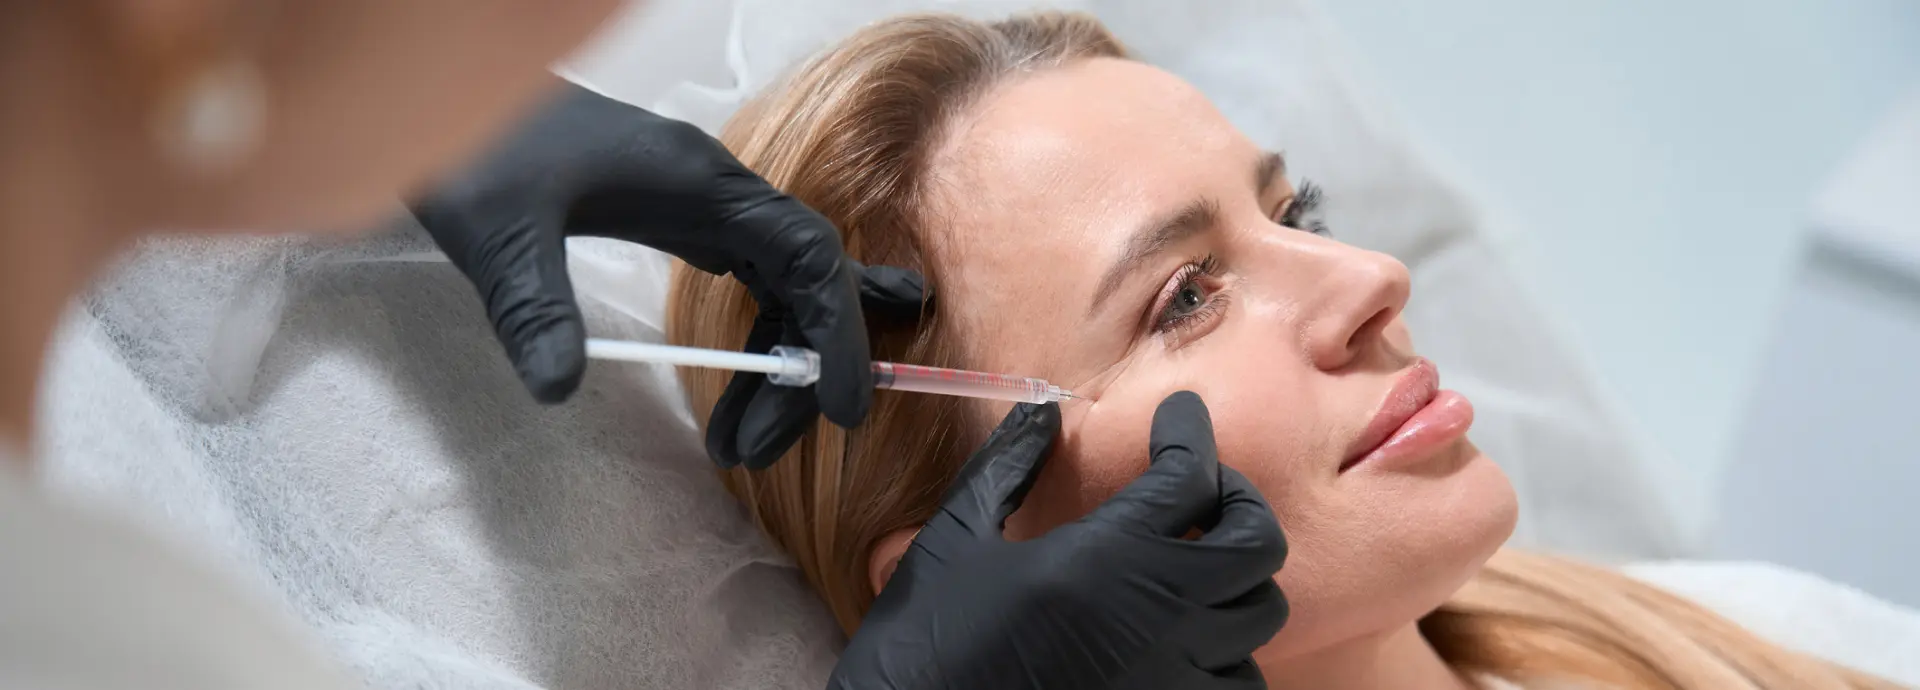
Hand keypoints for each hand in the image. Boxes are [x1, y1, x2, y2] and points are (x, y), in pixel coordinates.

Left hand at [407, 83, 922, 468]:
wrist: (448, 97)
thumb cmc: (473, 147)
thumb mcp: (495, 230)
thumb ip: (532, 307)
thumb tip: (559, 389)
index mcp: (698, 182)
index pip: (808, 256)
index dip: (836, 331)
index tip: (838, 407)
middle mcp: (716, 190)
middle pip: (804, 281)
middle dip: (797, 370)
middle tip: (753, 449)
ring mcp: (700, 202)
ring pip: (779, 286)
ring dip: (774, 364)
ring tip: (737, 441)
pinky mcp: (677, 216)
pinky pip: (749, 279)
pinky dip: (755, 337)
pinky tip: (738, 379)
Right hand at [830, 391, 1288, 689]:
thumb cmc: (922, 646)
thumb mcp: (953, 542)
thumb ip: (1007, 468)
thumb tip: (1045, 413)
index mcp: (1103, 559)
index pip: (1190, 475)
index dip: (1190, 432)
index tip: (1180, 416)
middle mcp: (1158, 618)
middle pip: (1256, 543)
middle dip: (1238, 503)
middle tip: (1201, 491)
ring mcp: (1173, 679)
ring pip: (1259, 617)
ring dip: (1233, 583)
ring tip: (1192, 567)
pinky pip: (1239, 684)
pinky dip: (1227, 654)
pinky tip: (1183, 640)